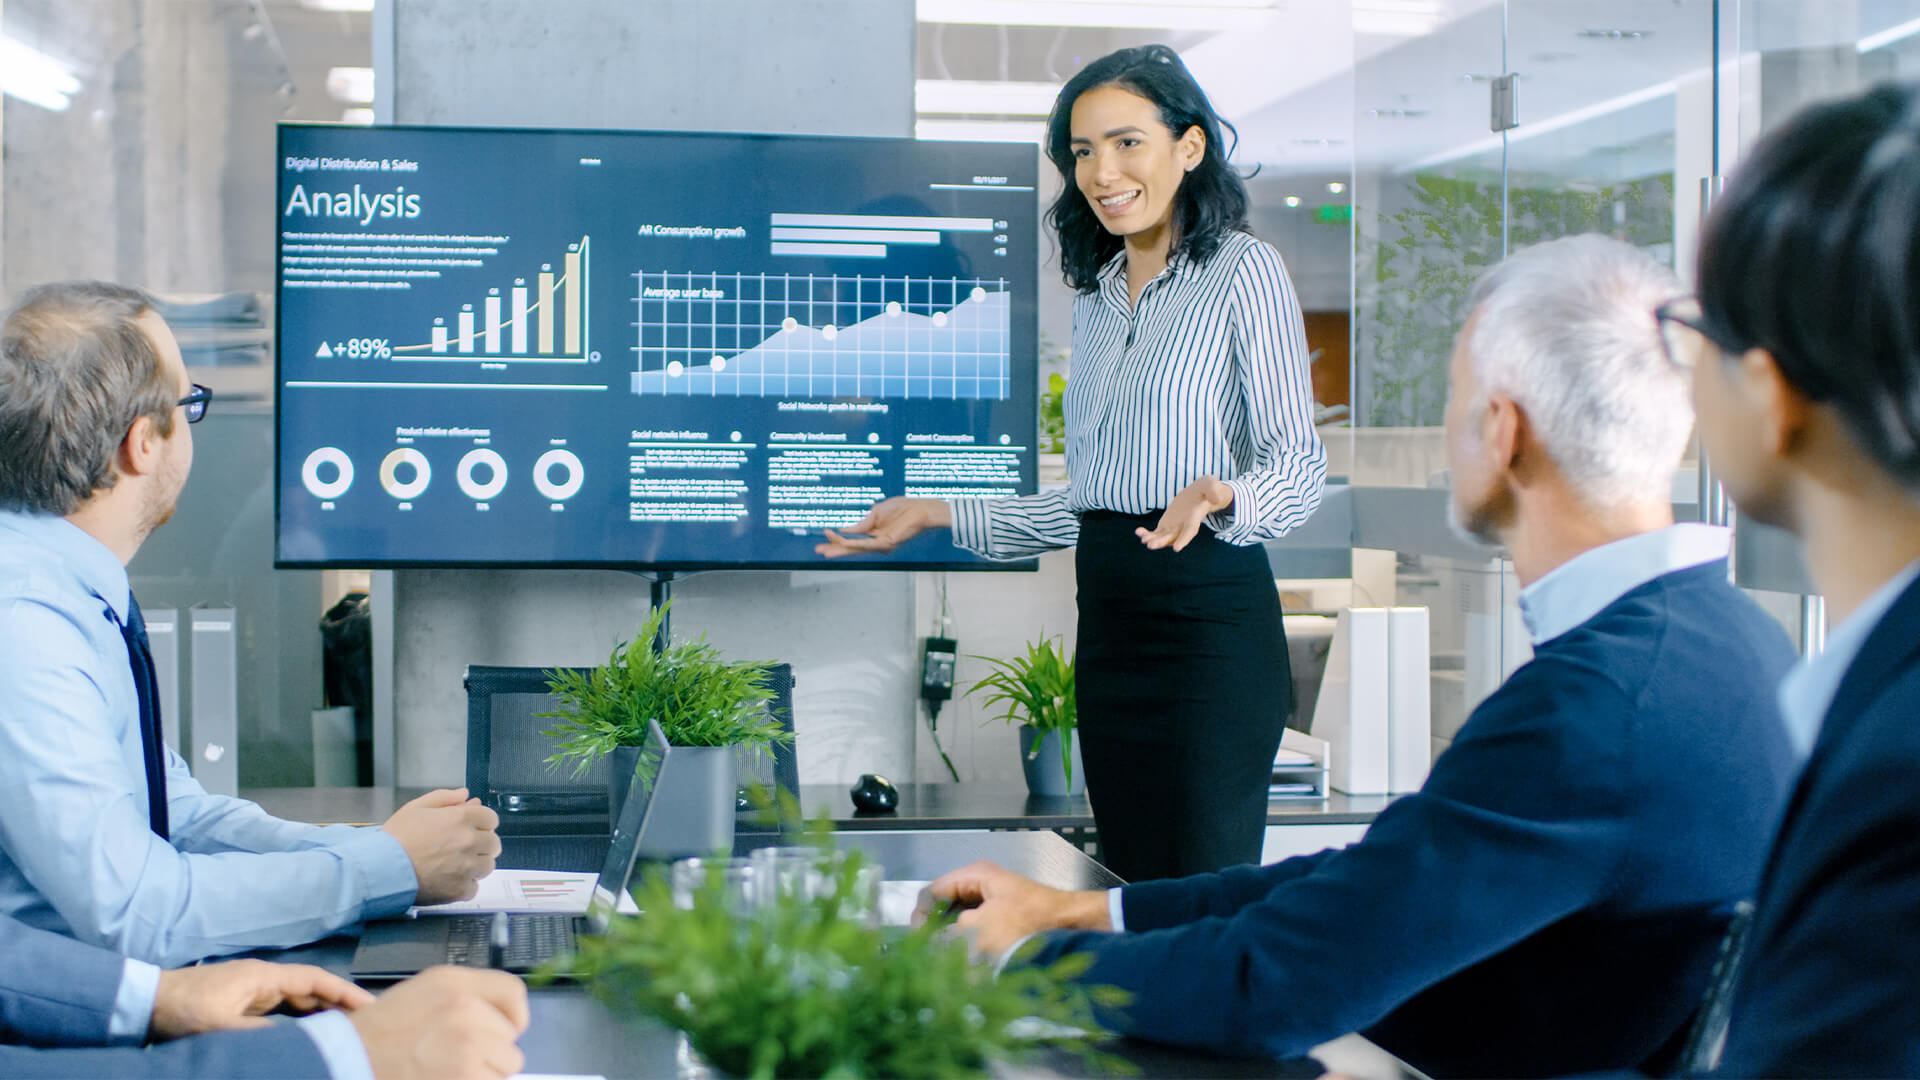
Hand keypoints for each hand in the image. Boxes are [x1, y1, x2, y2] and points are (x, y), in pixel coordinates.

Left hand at [150, 960, 373, 1039]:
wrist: (145, 1003)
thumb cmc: (182, 1010)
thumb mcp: (220, 1025)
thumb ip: (258, 1034)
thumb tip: (294, 1043)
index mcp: (263, 977)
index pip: (315, 980)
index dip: (344, 992)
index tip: (371, 1005)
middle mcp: (263, 981)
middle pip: (311, 990)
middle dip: (339, 1004)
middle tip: (368, 1022)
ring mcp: (253, 993)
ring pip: (298, 1001)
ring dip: (321, 1013)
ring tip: (346, 1031)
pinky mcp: (242, 1005)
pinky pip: (282, 1011)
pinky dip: (301, 1021)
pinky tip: (310, 1035)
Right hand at [348, 966, 528, 1079]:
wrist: (349, 1060)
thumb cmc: (381, 1031)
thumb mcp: (423, 991)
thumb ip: (464, 996)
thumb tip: (499, 1017)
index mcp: (454, 982)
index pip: (513, 993)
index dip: (514, 1016)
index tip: (506, 1031)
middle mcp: (466, 1007)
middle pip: (510, 1036)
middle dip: (491, 1051)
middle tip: (457, 1057)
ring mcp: (469, 1043)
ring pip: (507, 1065)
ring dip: (486, 1072)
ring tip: (451, 1070)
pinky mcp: (467, 1075)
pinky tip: (448, 1079)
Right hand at [381, 788, 501, 904]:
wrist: (378, 869)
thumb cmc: (394, 839)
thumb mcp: (415, 808)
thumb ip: (444, 798)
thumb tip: (465, 795)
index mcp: (460, 819)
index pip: (491, 818)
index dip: (481, 822)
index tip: (472, 828)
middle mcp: (468, 842)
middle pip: (493, 843)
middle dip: (481, 843)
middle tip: (460, 847)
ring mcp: (466, 868)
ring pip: (488, 865)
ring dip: (476, 865)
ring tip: (453, 864)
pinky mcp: (459, 890)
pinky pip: (474, 887)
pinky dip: (464, 885)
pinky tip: (448, 880)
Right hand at [816, 497, 951, 557]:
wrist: (920, 509)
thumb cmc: (903, 509)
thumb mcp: (876, 513)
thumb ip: (862, 523)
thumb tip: (844, 529)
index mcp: (874, 535)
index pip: (852, 540)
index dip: (838, 537)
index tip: (824, 532)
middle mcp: (877, 543)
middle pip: (852, 548)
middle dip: (835, 549)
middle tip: (819, 551)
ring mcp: (882, 545)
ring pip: (857, 549)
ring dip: (840, 549)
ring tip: (826, 552)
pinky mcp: (887, 543)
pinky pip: (867, 544)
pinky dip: (854, 544)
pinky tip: (843, 543)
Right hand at [914, 860, 1110, 961]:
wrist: (1071, 925)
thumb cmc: (1031, 921)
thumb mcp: (980, 930)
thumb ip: (948, 936)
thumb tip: (931, 946)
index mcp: (973, 875)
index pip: (930, 892)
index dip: (919, 917)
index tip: (917, 943)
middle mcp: (981, 883)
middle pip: (943, 906)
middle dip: (936, 931)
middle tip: (931, 954)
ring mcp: (992, 899)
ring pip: (958, 921)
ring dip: (953, 941)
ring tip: (950, 960)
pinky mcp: (1002, 916)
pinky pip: (975, 930)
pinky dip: (969, 944)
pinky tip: (970, 960)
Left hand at [1136, 476, 1232, 551]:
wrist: (1198, 495)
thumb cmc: (1207, 489)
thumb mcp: (1211, 485)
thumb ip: (1213, 491)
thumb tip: (1215, 499)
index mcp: (1194, 519)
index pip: (1189, 531)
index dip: (1183, 540)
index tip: (1176, 549)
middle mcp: (1184, 527)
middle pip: (1173, 538)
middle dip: (1162, 542)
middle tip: (1151, 546)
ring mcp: (1174, 528)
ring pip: (1162, 538)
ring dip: (1152, 540)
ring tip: (1143, 539)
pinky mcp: (1166, 526)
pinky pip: (1155, 533)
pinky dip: (1147, 534)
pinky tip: (1138, 532)